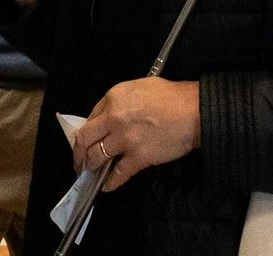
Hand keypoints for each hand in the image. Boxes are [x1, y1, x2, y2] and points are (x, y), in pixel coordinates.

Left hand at [72, 78, 200, 191]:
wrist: (193, 111)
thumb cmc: (171, 96)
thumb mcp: (139, 87)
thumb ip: (120, 101)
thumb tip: (110, 116)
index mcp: (113, 98)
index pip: (90, 118)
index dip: (85, 132)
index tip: (84, 141)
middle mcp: (114, 118)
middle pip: (85, 138)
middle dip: (79, 153)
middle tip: (79, 161)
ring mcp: (125, 139)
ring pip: (97, 156)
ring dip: (91, 166)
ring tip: (90, 172)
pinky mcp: (139, 157)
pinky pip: (119, 173)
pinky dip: (110, 183)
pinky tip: (105, 186)